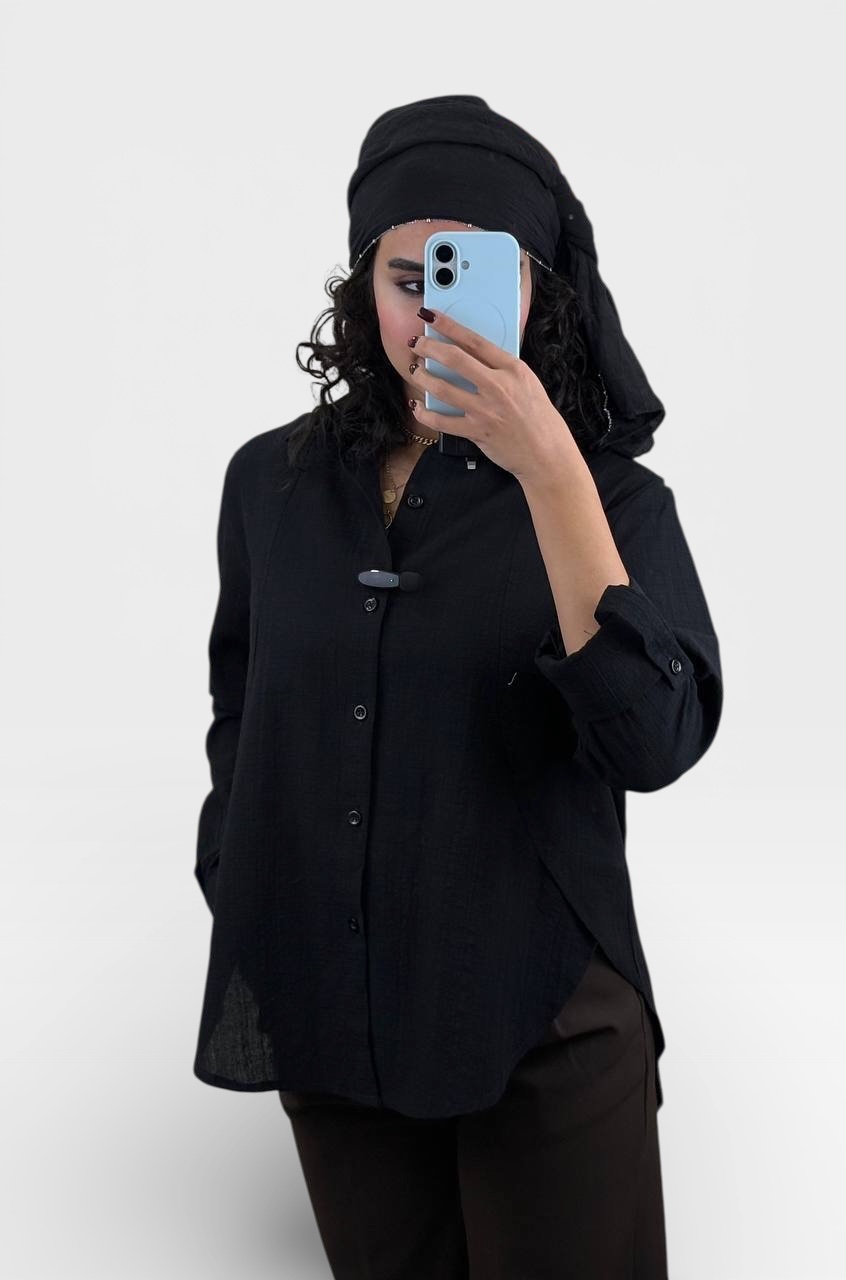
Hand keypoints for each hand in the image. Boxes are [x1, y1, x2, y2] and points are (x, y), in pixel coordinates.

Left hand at [407, 306, 576, 483]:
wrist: (546, 453)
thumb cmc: (539, 418)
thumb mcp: (527, 383)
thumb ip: (502, 369)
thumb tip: (474, 356)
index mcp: (512, 369)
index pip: (475, 341)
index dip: (449, 326)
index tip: (432, 316)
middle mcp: (498, 386)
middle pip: (455, 359)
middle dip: (429, 347)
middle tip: (417, 344)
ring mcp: (485, 410)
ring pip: (443, 388)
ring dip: (423, 377)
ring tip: (416, 371)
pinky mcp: (476, 432)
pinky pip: (442, 421)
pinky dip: (425, 413)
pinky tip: (417, 406)